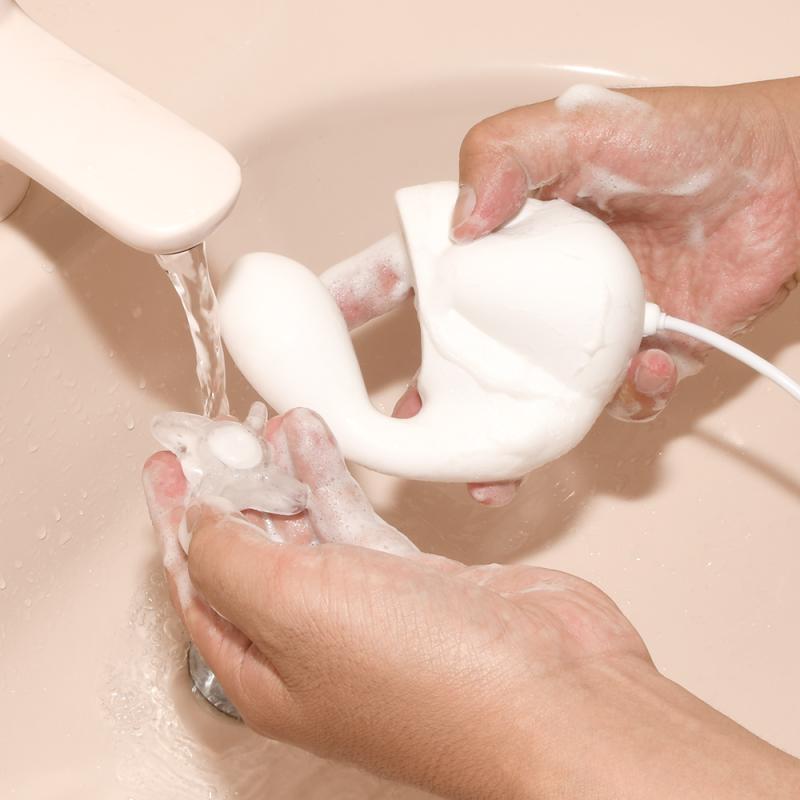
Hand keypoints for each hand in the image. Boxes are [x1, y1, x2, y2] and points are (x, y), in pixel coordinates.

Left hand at [142, 409, 799, 799]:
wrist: (554, 688)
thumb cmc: (431, 676)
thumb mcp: (295, 608)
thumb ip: (232, 557)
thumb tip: (196, 519)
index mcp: (266, 673)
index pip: (198, 583)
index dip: (174, 521)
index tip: (164, 465)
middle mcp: (313, 648)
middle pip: (250, 554)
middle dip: (230, 491)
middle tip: (217, 435)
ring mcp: (370, 613)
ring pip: (306, 531)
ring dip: (281, 476)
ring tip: (266, 423)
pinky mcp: (419, 582)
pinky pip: (357, 521)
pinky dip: (333, 480)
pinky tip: (318, 443)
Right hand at [322, 79, 799, 506]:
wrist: (784, 175)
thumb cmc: (685, 138)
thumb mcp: (582, 125)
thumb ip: (510, 153)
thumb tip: (464, 224)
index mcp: (503, 236)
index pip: (414, 270)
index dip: (361, 302)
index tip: (318, 333)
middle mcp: (533, 290)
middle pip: (463, 358)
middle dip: (432, 409)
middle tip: (409, 444)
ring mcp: (582, 330)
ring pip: (531, 400)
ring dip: (514, 441)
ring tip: (503, 468)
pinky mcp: (638, 355)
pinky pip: (618, 399)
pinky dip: (630, 399)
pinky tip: (649, 370)